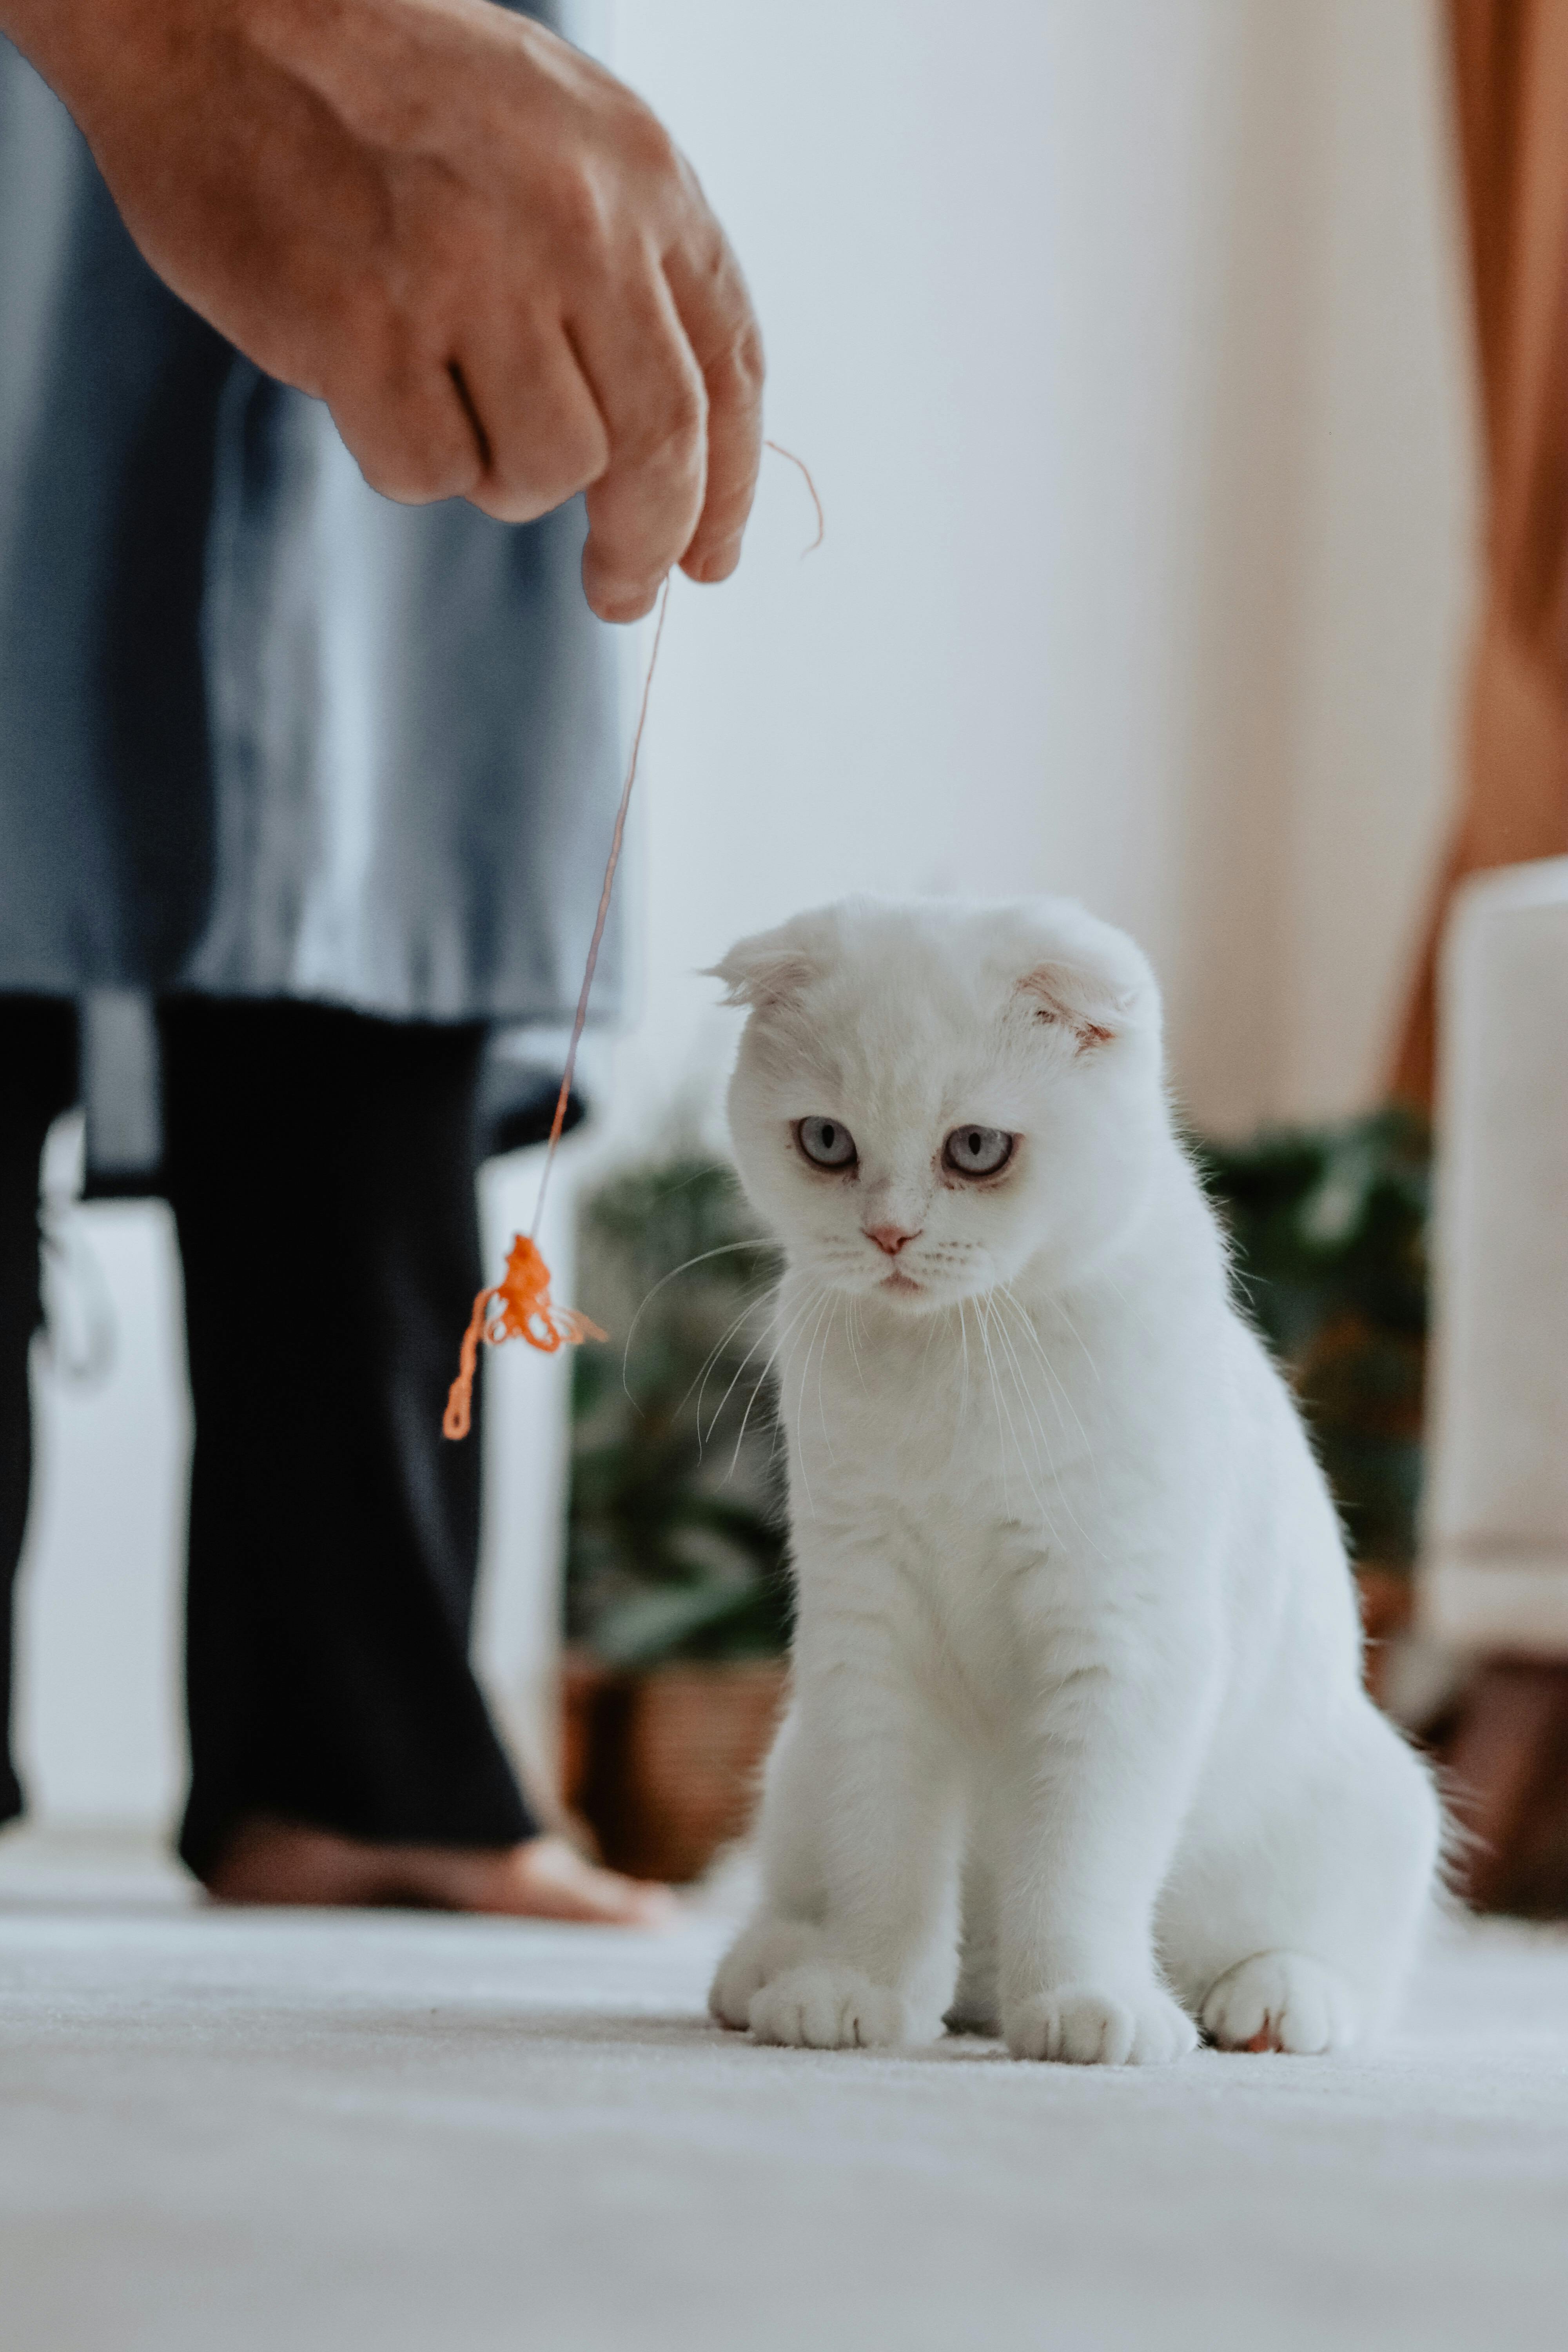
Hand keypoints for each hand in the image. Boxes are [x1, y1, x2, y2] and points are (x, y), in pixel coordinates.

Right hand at [4, 0, 763, 619]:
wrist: (218, 9)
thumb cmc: (386, 82)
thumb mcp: (554, 136)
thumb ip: (625, 268)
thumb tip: (671, 459)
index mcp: (639, 171)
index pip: (730, 369)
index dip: (728, 488)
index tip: (705, 559)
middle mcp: (575, 222)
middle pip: (662, 448)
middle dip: (646, 544)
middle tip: (618, 592)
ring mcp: (471, 275)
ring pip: (547, 471)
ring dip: (500, 473)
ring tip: (441, 389)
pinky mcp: (367, 329)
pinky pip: (429, 472)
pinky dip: (409, 459)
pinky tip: (372, 382)